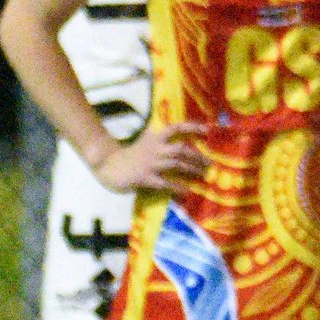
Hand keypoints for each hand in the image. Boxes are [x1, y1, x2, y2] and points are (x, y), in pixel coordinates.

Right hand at [93, 123, 207, 193]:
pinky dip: (177, 187)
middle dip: (197, 156)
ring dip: (192, 170)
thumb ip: (162, 140)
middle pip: (181, 149)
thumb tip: (184, 143)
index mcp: (155, 137)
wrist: (110, 166)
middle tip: (209, 163)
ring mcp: (150, 163)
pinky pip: (165, 183)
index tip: (207, 129)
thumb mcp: (147, 141)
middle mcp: (154, 148)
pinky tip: (186, 192)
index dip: (192, 127)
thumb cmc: (133, 155)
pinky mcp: (146, 178)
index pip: (176, 128)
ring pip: (176, 164)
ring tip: (202, 175)